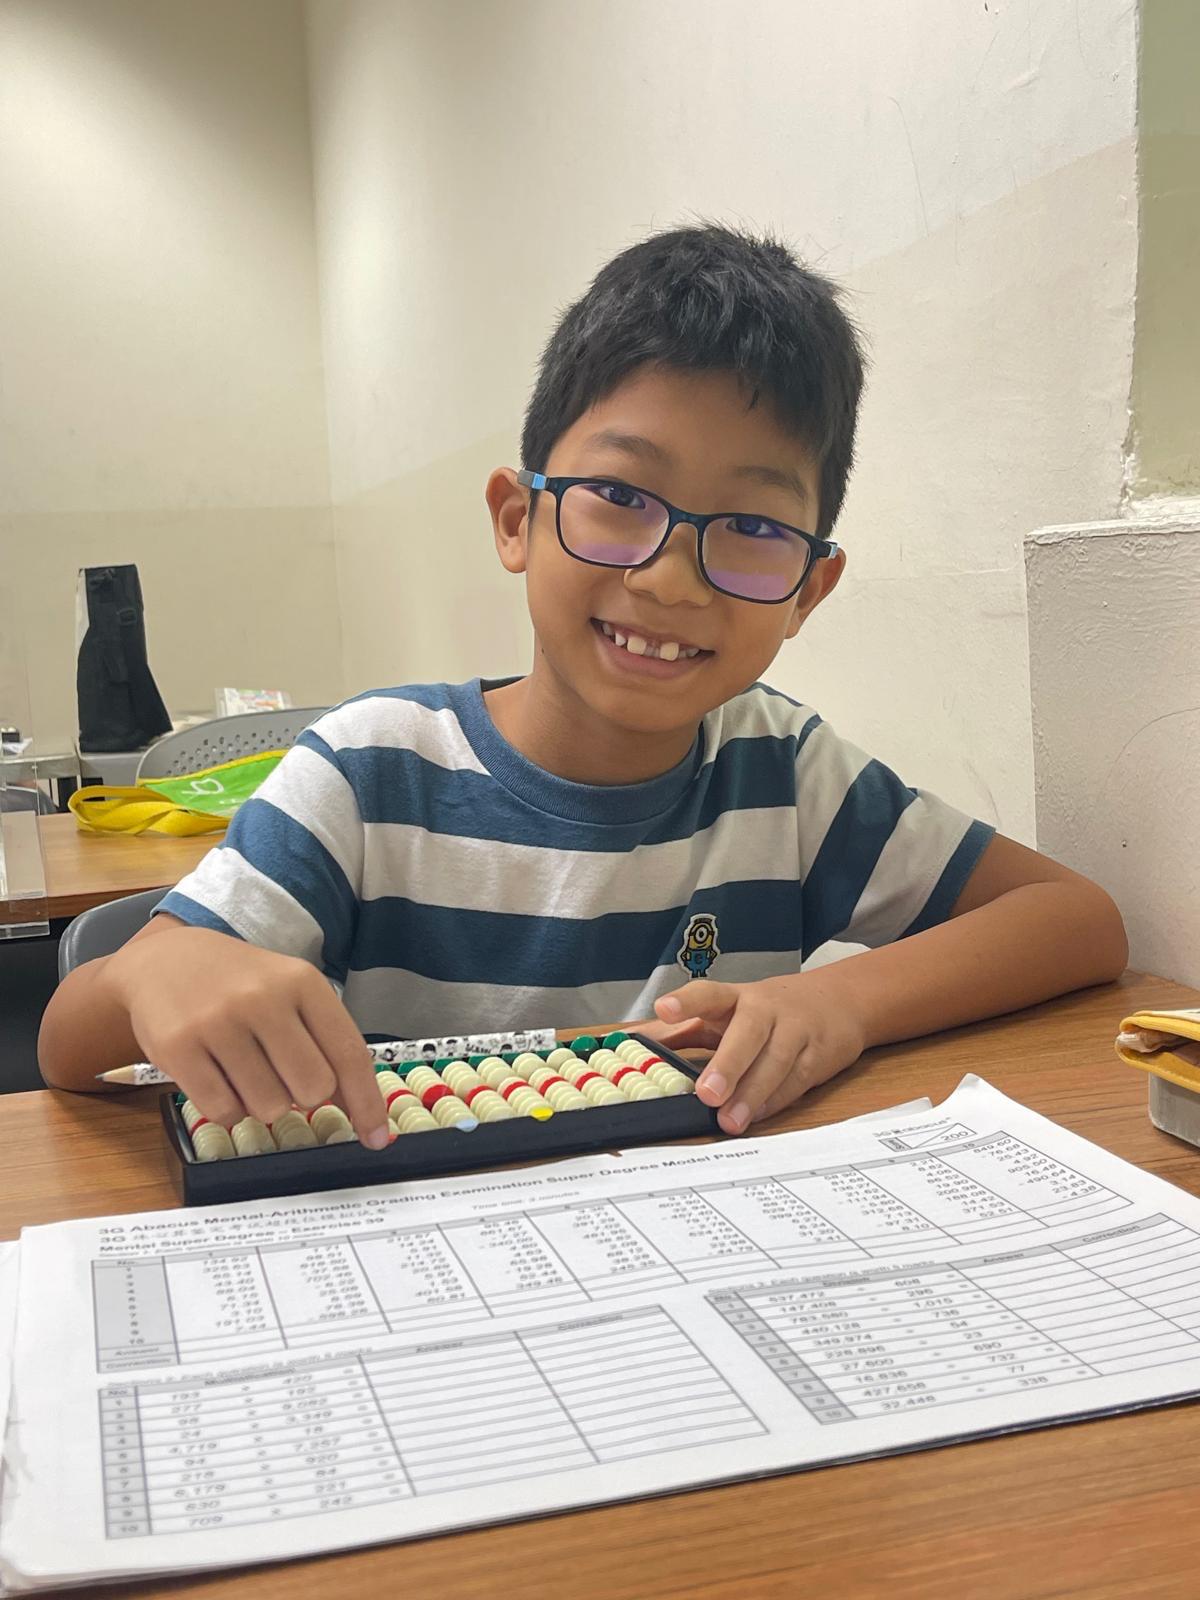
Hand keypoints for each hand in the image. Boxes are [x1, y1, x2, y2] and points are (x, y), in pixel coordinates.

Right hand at [106, 924, 390, 1147]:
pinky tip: (218, 1077)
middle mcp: (262, 998)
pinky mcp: (177, 1049)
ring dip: (262, 1103)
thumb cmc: (238, 983)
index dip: (367, 1103)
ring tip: (243, 1069)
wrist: (163, 959)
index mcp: (301, 981)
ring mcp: (217, 1022)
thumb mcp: (289, 993)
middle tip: (282, 1076)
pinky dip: (229, 1109)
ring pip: (268, 1106)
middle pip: (313, 1088)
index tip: (378, 1138)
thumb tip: (357, 1107)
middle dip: (304, 1097)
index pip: (348, 1053)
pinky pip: (224, 1112)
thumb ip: (323, 1042)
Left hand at [652, 971, 866, 1133]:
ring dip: (752, 1093)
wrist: (839, 1000)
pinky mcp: (818, 1055)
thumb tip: (629, 1043)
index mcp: (735, 998)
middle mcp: (766, 1009)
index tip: (665, 1009)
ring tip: (729, 1120)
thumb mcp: (726, 1010)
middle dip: (728, 1063)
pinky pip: (795, 1080)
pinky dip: (776, 1099)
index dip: (687, 1001)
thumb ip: (682, 1028)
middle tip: (707, 1094)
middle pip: (748, 1031)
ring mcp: (795, 1031)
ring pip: (775, 1060)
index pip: (709, 994)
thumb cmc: (767, 1011)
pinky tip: (757, 1115)